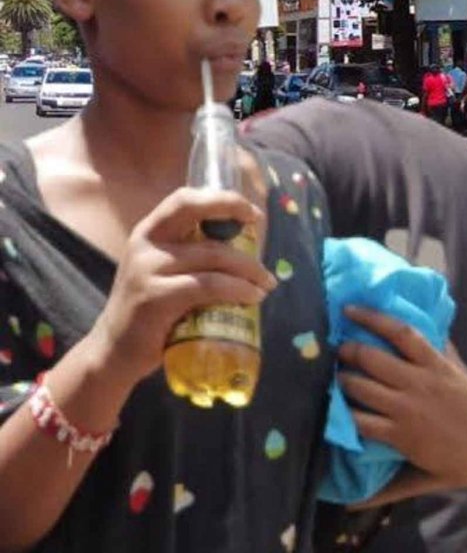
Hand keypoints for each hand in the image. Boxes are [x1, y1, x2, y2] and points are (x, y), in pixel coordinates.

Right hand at [92, 188, 276, 386]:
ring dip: (249, 269)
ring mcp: (147, 270)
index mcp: (148, 232)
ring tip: (266, 284)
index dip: (221, 199)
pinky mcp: (155, 298)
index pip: (184, 199)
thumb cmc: (151, 311)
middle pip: (198, 216)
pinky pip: (208, 285)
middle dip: (237, 219)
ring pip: (212, 256)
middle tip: (263, 238)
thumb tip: (247, 244)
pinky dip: (237, 289)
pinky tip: (252, 298)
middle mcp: (144, 244)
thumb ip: (193, 254)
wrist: (114, 353)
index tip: (251, 213)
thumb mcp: (165, 272)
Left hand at [337, 306, 466, 489]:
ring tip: (337, 376)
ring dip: (343, 380)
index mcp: (435, 364)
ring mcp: (407, 410)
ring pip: (363, 389)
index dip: (373, 318)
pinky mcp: (398, 436)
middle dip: (350, 350)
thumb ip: (442, 348)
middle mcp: (419, 383)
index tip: (350, 310)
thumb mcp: (460, 372)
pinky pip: (363, 422)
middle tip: (339, 348)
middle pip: (374, 359)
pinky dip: (346, 415)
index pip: (402, 332)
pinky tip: (339, 408)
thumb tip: (429, 322)